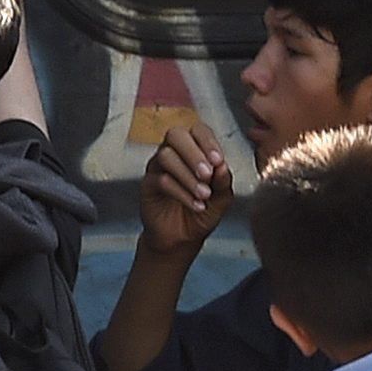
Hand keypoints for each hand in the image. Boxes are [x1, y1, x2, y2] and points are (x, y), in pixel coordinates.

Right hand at [138, 118, 234, 258]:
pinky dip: (180, 192)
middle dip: (194, 153)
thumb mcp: (221, 199)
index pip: (198, 131)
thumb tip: (222, 166)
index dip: (208, 142)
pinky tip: (195, 205)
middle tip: (207, 174)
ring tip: (203, 194)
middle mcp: (174, 153)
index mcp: (194, 150)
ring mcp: (158, 167)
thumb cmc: (201, 213)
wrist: (183, 239)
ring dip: (188, 175)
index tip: (218, 160)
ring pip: (166, 156)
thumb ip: (223, 181)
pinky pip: (160, 180)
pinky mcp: (148, 185)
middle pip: (176, 135)